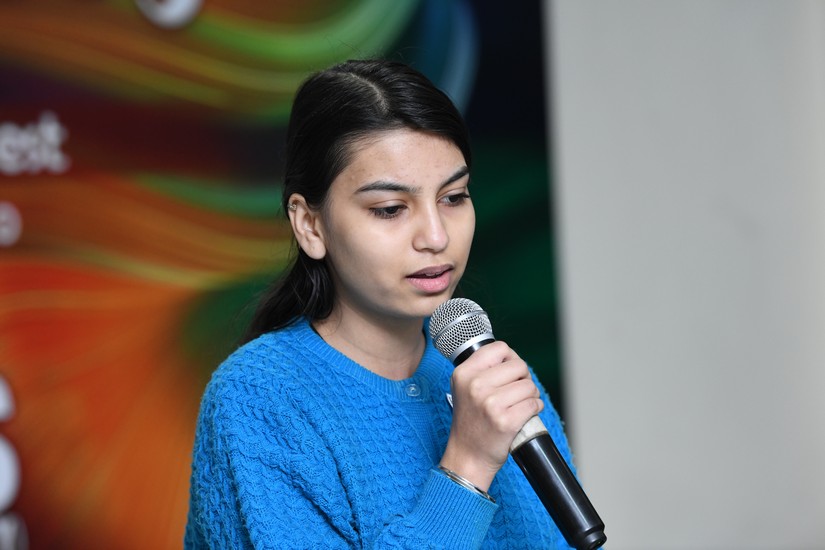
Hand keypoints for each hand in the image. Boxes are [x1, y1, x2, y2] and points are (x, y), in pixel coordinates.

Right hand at [439, 341, 543, 491]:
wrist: (467, 456)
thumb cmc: (470, 421)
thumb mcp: (464, 388)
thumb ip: (482, 369)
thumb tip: (511, 356)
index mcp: (464, 373)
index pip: (499, 348)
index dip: (510, 358)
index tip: (509, 371)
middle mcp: (475, 386)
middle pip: (519, 365)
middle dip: (523, 378)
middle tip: (515, 392)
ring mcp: (491, 404)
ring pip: (529, 386)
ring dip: (530, 395)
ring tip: (518, 405)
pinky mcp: (506, 421)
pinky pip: (534, 404)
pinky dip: (535, 408)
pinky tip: (524, 414)